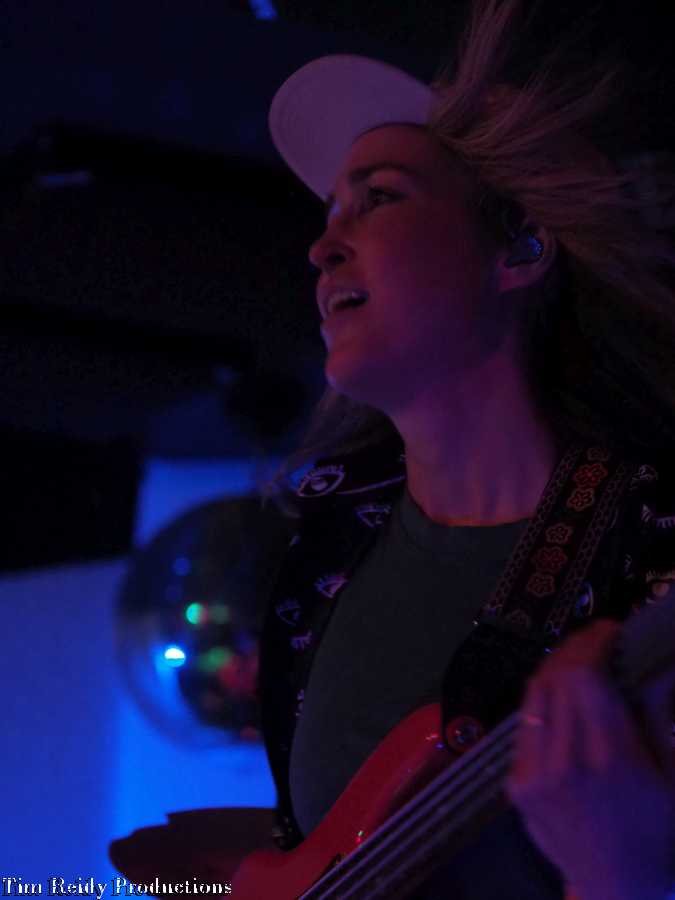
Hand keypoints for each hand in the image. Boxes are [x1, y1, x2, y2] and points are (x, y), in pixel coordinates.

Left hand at [505, 619, 674, 899]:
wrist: (621, 892)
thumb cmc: (661, 834)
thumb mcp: (673, 775)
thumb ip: (660, 717)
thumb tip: (661, 667)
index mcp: (610, 758)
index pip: (584, 675)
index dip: (593, 642)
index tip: (611, 629)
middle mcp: (565, 762)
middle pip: (555, 678)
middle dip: (575, 647)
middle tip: (597, 639)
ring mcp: (534, 776)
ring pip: (534, 696)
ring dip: (555, 668)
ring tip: (578, 660)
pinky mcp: (517, 788)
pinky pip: (524, 727)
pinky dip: (543, 702)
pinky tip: (561, 698)